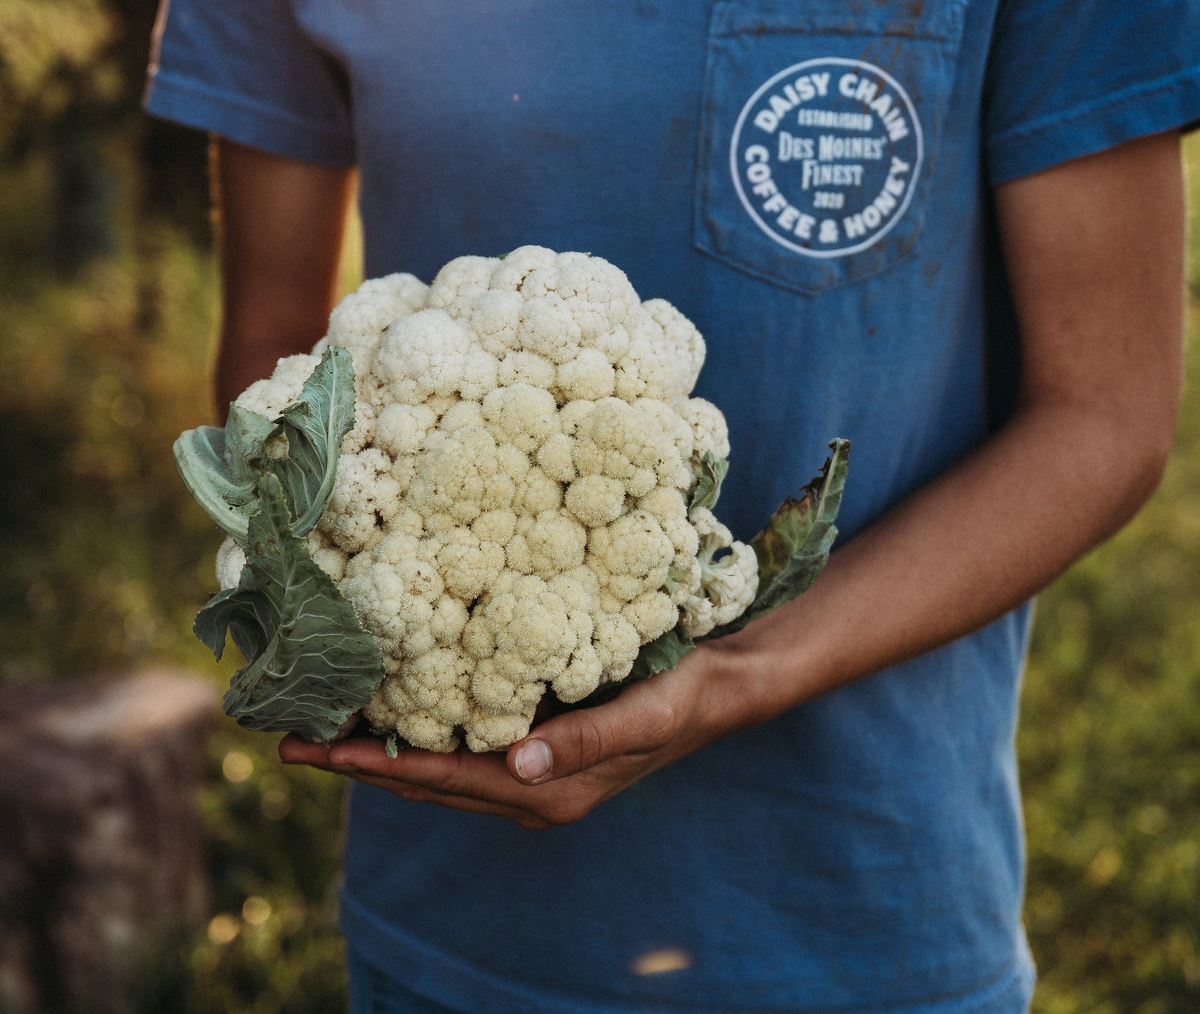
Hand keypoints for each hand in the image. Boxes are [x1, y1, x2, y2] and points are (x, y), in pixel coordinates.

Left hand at [278, 643, 746, 829]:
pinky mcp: (538, 751)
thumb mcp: (641, 714)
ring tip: (323, 733)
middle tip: (290, 741)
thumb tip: (518, 762)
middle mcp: (529, 790)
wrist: (715, 693)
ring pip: (437, 770)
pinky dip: (418, 739)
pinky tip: (396, 716)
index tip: (314, 749)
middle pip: (425, 781)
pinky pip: (461, 752)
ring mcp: (532, 775)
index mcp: (545, 790)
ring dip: (381, 754)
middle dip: (358, 763)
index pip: (441, 778)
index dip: (374, 765)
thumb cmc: (680, 695)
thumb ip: (585, 740)